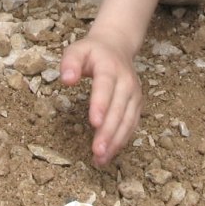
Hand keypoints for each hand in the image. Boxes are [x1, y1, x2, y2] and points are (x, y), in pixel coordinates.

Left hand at [58, 31, 141, 165]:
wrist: (117, 46)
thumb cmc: (93, 52)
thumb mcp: (77, 49)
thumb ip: (70, 62)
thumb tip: (67, 80)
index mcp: (110, 67)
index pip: (105, 86)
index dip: (101, 104)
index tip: (94, 122)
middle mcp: (126, 81)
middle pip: (119, 109)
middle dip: (108, 132)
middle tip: (97, 151)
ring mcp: (134, 94)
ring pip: (128, 120)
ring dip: (116, 141)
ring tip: (101, 159)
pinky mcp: (137, 104)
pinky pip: (131, 125)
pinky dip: (122, 140)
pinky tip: (109, 154)